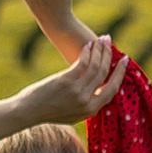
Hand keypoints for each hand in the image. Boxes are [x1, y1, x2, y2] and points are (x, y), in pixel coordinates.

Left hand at [0, 34, 130, 137]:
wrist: (28, 111)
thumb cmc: (48, 111)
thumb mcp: (72, 113)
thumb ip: (86, 105)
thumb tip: (97, 93)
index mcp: (91, 110)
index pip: (112, 89)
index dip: (119, 74)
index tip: (123, 61)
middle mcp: (86, 101)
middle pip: (104, 75)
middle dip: (110, 56)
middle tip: (112, 44)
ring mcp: (77, 91)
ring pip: (95, 67)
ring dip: (100, 50)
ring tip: (101, 39)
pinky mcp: (66, 82)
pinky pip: (82, 63)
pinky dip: (87, 52)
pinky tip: (88, 44)